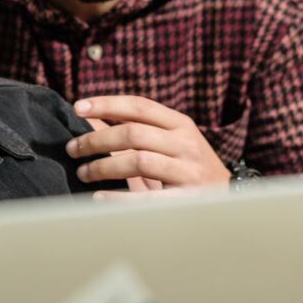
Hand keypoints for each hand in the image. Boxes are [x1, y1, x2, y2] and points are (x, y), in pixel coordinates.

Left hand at [66, 96, 231, 191]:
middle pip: (132, 133)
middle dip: (96, 140)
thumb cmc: (189, 166)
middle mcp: (185, 143)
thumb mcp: (174, 140)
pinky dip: (119, 197)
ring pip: (137, 160)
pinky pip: (147, 198)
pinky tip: (99, 196)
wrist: (229, 198)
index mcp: (181, 124)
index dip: (107, 103)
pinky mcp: (185, 199)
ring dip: (102, 166)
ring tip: (83, 172)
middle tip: (73, 148)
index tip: (78, 107)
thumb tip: (94, 117)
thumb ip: (142, 128)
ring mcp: (187, 170)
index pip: (139, 105)